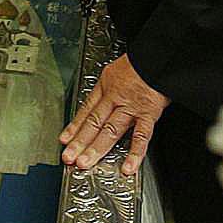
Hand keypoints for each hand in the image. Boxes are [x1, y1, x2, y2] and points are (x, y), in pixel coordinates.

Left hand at [59, 54, 168, 176]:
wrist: (157, 54)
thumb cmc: (141, 61)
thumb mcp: (117, 69)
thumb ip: (110, 86)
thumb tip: (104, 101)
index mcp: (106, 86)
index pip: (86, 109)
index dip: (74, 126)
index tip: (64, 139)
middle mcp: (115, 97)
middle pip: (94, 122)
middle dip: (79, 141)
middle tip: (68, 157)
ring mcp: (130, 107)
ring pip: (110, 130)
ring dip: (96, 148)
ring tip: (84, 163)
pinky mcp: (148, 113)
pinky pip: (140, 136)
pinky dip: (134, 153)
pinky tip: (126, 167)